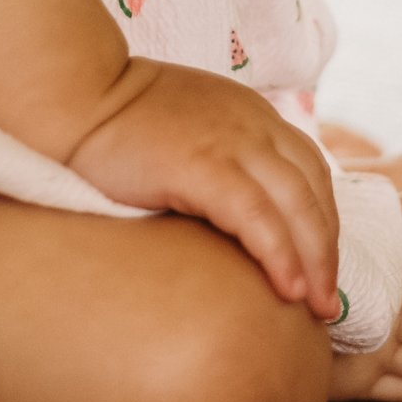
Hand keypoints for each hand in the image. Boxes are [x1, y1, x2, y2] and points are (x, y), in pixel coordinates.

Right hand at [68, 61, 341, 313]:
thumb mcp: (187, 130)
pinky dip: (279, 253)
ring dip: (315, 260)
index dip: (323, 220)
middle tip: (330, 304)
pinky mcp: (201, 165)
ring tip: (318, 308)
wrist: (71, 93)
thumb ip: (216, 160)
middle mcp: (251, 123)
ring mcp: (230, 141)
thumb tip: (229, 221)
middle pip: (314, 189)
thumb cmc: (116, 123)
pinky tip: (287, 289)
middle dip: (328, 249)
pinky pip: (256, 215)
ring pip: (297, 203)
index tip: (321, 266)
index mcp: (250, 114)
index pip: (310, 169)